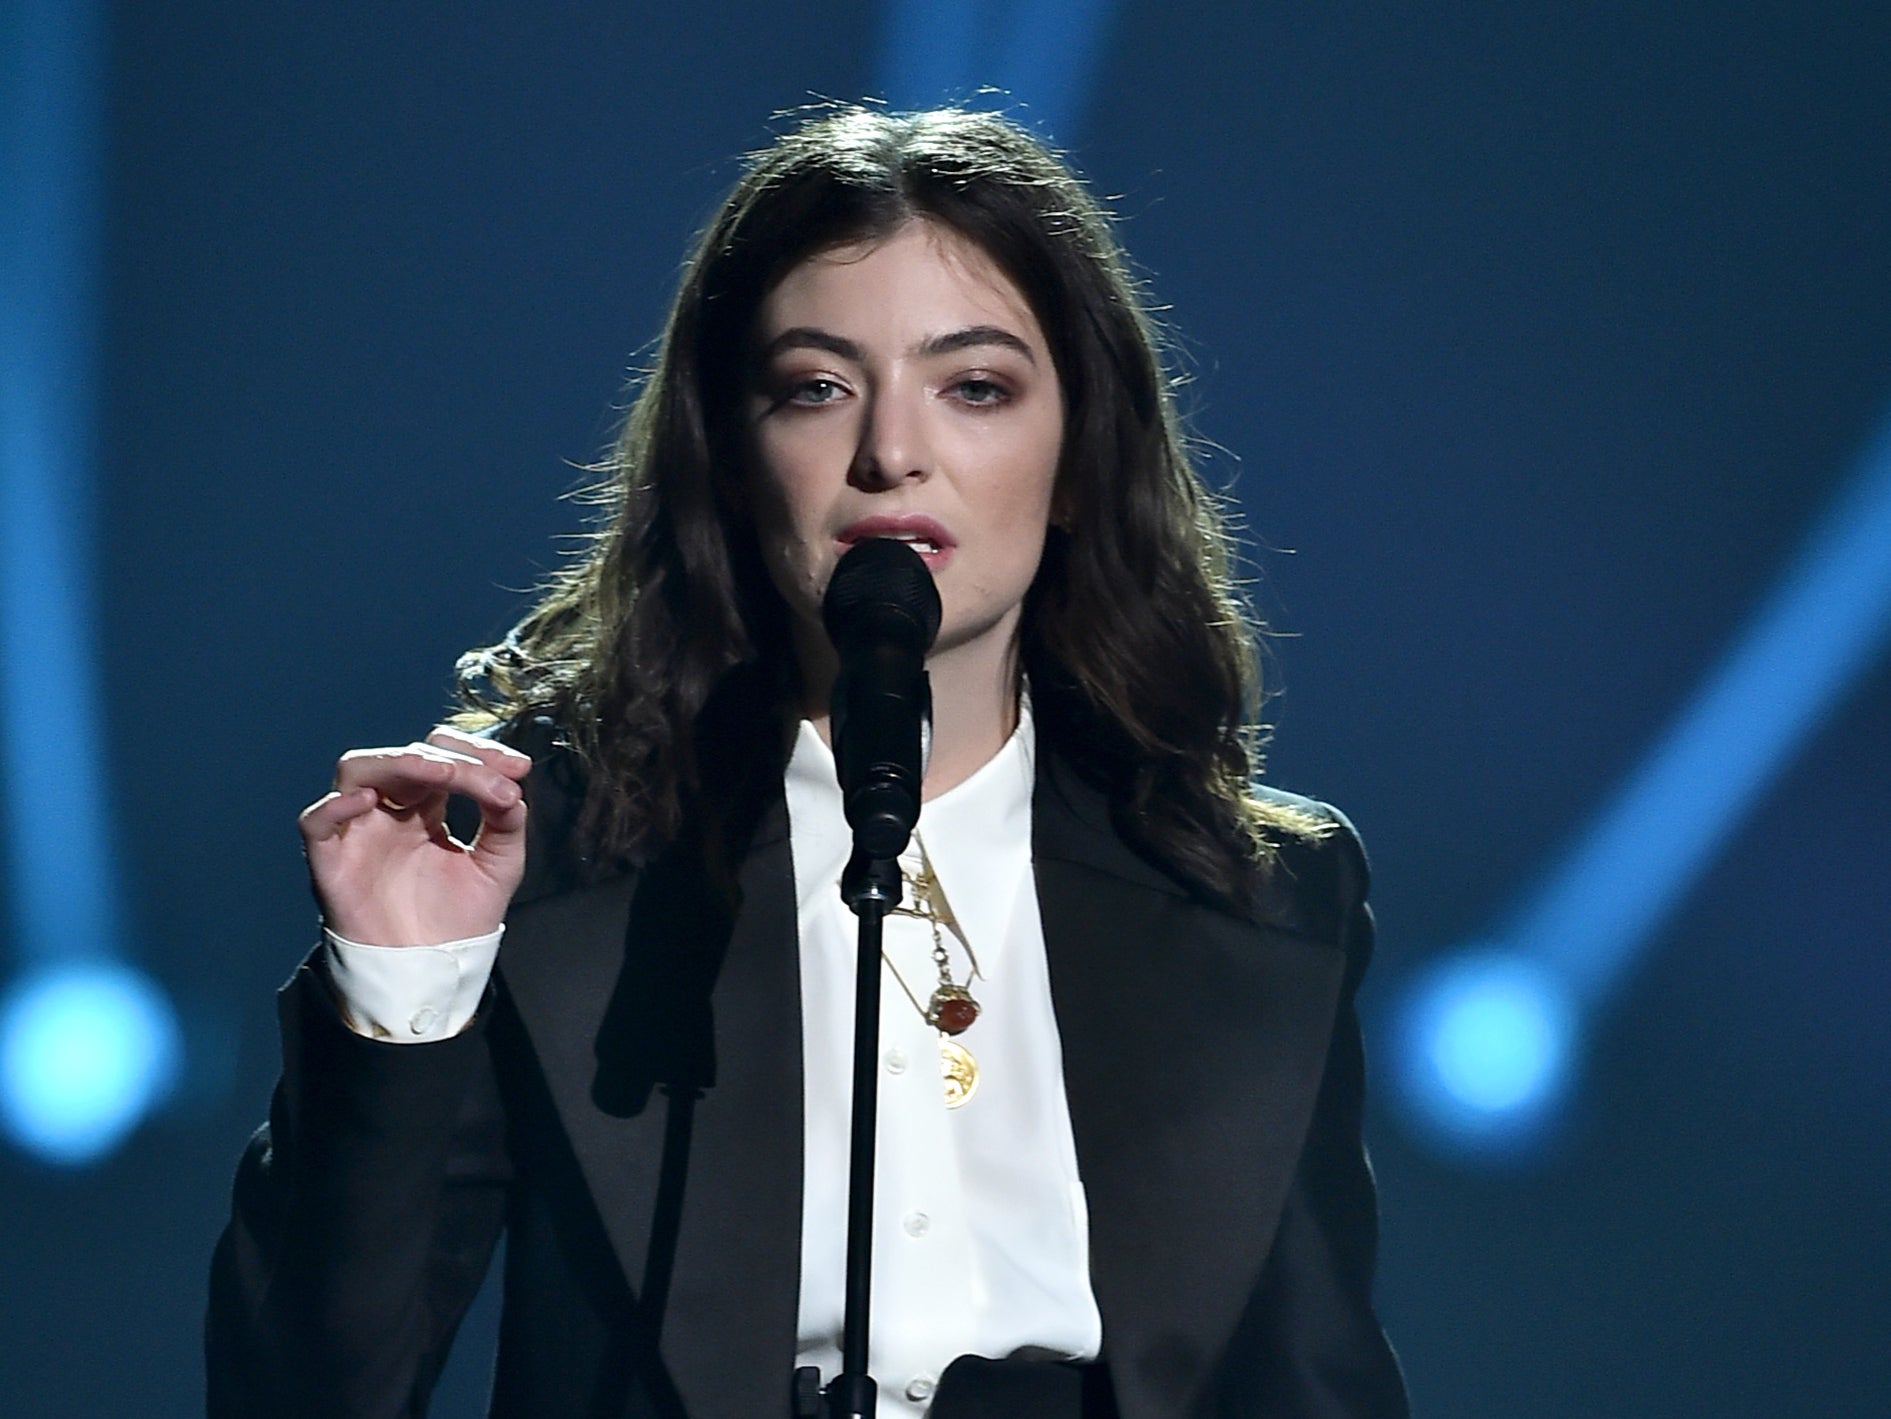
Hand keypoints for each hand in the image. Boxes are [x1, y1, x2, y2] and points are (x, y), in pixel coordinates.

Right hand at [298, 726, 531, 945]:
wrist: (432, 971)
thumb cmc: (459, 917)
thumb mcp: (499, 864)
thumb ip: (508, 821)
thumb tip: (512, 786)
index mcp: (426, 806)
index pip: (442, 756)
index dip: (478, 753)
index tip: (519, 768)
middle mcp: (389, 811)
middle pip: (405, 757)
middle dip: (450, 758)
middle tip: (489, 776)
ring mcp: (358, 832)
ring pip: (357, 771)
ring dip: (399, 762)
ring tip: (441, 773)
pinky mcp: (332, 863)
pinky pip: (315, 823)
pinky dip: (334, 806)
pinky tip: (370, 801)